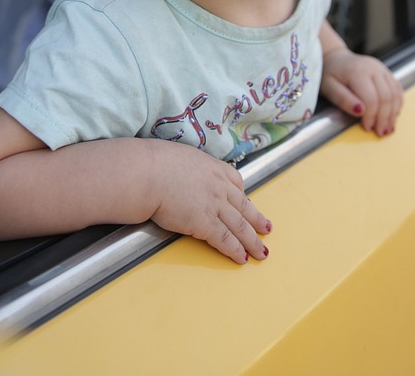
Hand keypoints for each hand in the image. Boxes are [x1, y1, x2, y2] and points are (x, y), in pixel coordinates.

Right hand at [145, 140, 271, 263]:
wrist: (147, 173)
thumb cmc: (153, 163)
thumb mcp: (178, 156)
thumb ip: (186, 166)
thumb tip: (178, 169)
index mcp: (213, 167)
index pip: (235, 182)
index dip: (243, 196)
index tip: (247, 203)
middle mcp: (219, 186)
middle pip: (244, 206)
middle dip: (257, 220)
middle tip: (267, 229)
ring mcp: (215, 205)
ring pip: (240, 226)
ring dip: (252, 241)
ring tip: (261, 252)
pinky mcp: (205, 223)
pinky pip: (225, 240)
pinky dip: (236, 250)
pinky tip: (242, 258)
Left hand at [320, 48, 402, 136]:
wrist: (335, 58)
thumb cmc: (330, 74)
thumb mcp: (329, 88)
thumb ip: (343, 100)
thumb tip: (360, 111)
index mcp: (358, 72)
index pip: (372, 98)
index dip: (371, 116)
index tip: (367, 128)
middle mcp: (374, 68)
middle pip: (386, 97)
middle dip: (385, 118)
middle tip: (380, 132)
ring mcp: (382, 69)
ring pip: (395, 93)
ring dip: (393, 113)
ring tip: (388, 128)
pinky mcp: (386, 72)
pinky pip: (397, 89)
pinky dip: (397, 103)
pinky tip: (393, 115)